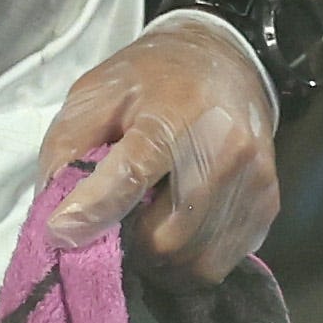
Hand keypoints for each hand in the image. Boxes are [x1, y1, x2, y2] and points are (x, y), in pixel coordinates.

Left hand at [33, 10, 283, 279]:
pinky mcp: (268, 205)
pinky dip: (191, 259)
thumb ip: (69, 145)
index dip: (94, 210)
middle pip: (169, 237)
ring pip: (198, 262)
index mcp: (170, 115)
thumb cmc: (150, 79)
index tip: (61, 235)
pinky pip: (224, 260)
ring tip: (142, 231)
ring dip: (161, 261)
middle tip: (112, 231)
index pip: (131, 174)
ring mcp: (252, 181)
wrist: (223, 60)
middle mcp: (222, 150)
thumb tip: (53, 208)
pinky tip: (176, 230)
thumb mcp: (95, 93)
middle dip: (131, 247)